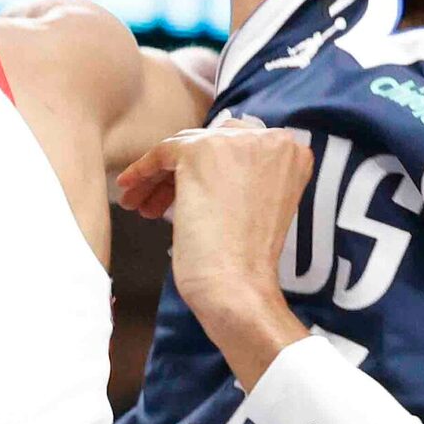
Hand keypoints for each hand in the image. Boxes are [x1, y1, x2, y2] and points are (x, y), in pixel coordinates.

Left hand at [117, 121, 313, 385]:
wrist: (238, 285)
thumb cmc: (247, 261)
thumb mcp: (259, 205)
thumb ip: (246, 177)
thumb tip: (211, 166)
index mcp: (294, 151)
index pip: (239, 148)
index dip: (213, 171)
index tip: (190, 193)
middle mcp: (270, 138)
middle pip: (213, 145)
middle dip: (184, 174)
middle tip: (160, 203)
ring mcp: (235, 141)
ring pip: (186, 149)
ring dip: (161, 179)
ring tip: (145, 207)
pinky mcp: (200, 150)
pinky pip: (162, 152)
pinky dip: (142, 171)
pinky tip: (130, 191)